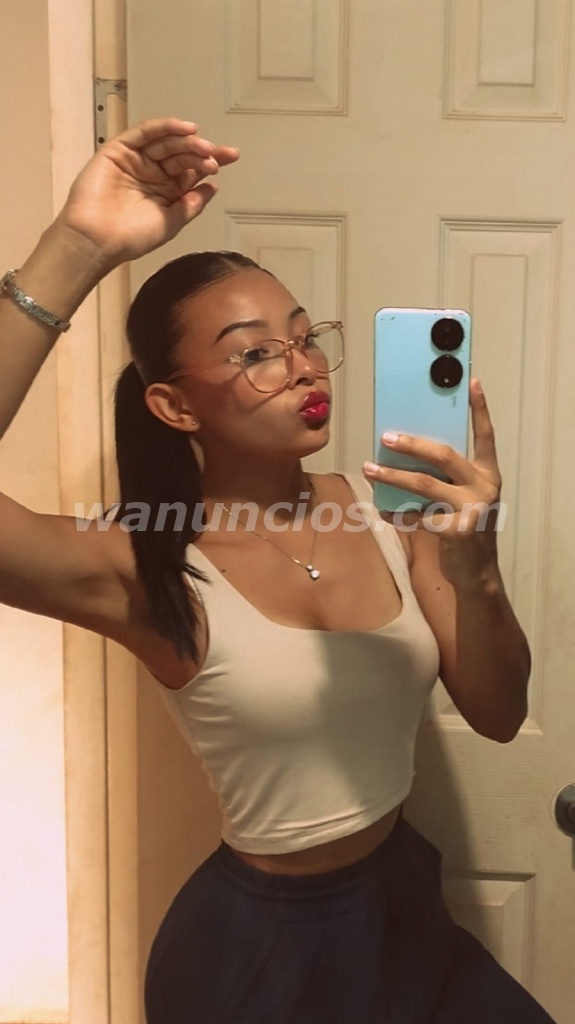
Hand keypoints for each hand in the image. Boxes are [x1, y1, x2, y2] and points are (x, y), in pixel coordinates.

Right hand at [53, 117, 239, 267]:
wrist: (98, 239)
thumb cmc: (132, 237)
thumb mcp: (172, 222)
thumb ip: (192, 204)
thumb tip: (214, 187)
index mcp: (167, 191)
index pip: (192, 170)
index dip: (211, 161)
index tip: (232, 156)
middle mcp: (153, 173)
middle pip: (182, 155)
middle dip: (201, 152)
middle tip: (216, 156)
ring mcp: (137, 160)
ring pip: (166, 143)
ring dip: (186, 141)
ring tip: (204, 146)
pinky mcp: (119, 149)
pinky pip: (145, 133)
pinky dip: (165, 127)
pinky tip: (185, 129)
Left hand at [363, 378, 502, 586]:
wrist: (477, 573)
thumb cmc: (464, 528)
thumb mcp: (465, 498)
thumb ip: (448, 478)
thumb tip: (406, 452)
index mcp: (488, 474)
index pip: (486, 436)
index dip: (480, 409)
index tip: (471, 382)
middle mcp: (484, 487)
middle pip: (444, 456)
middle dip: (412, 444)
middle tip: (386, 436)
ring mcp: (472, 509)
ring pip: (424, 485)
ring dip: (392, 476)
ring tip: (368, 468)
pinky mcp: (458, 531)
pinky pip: (417, 517)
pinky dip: (395, 513)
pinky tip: (379, 510)